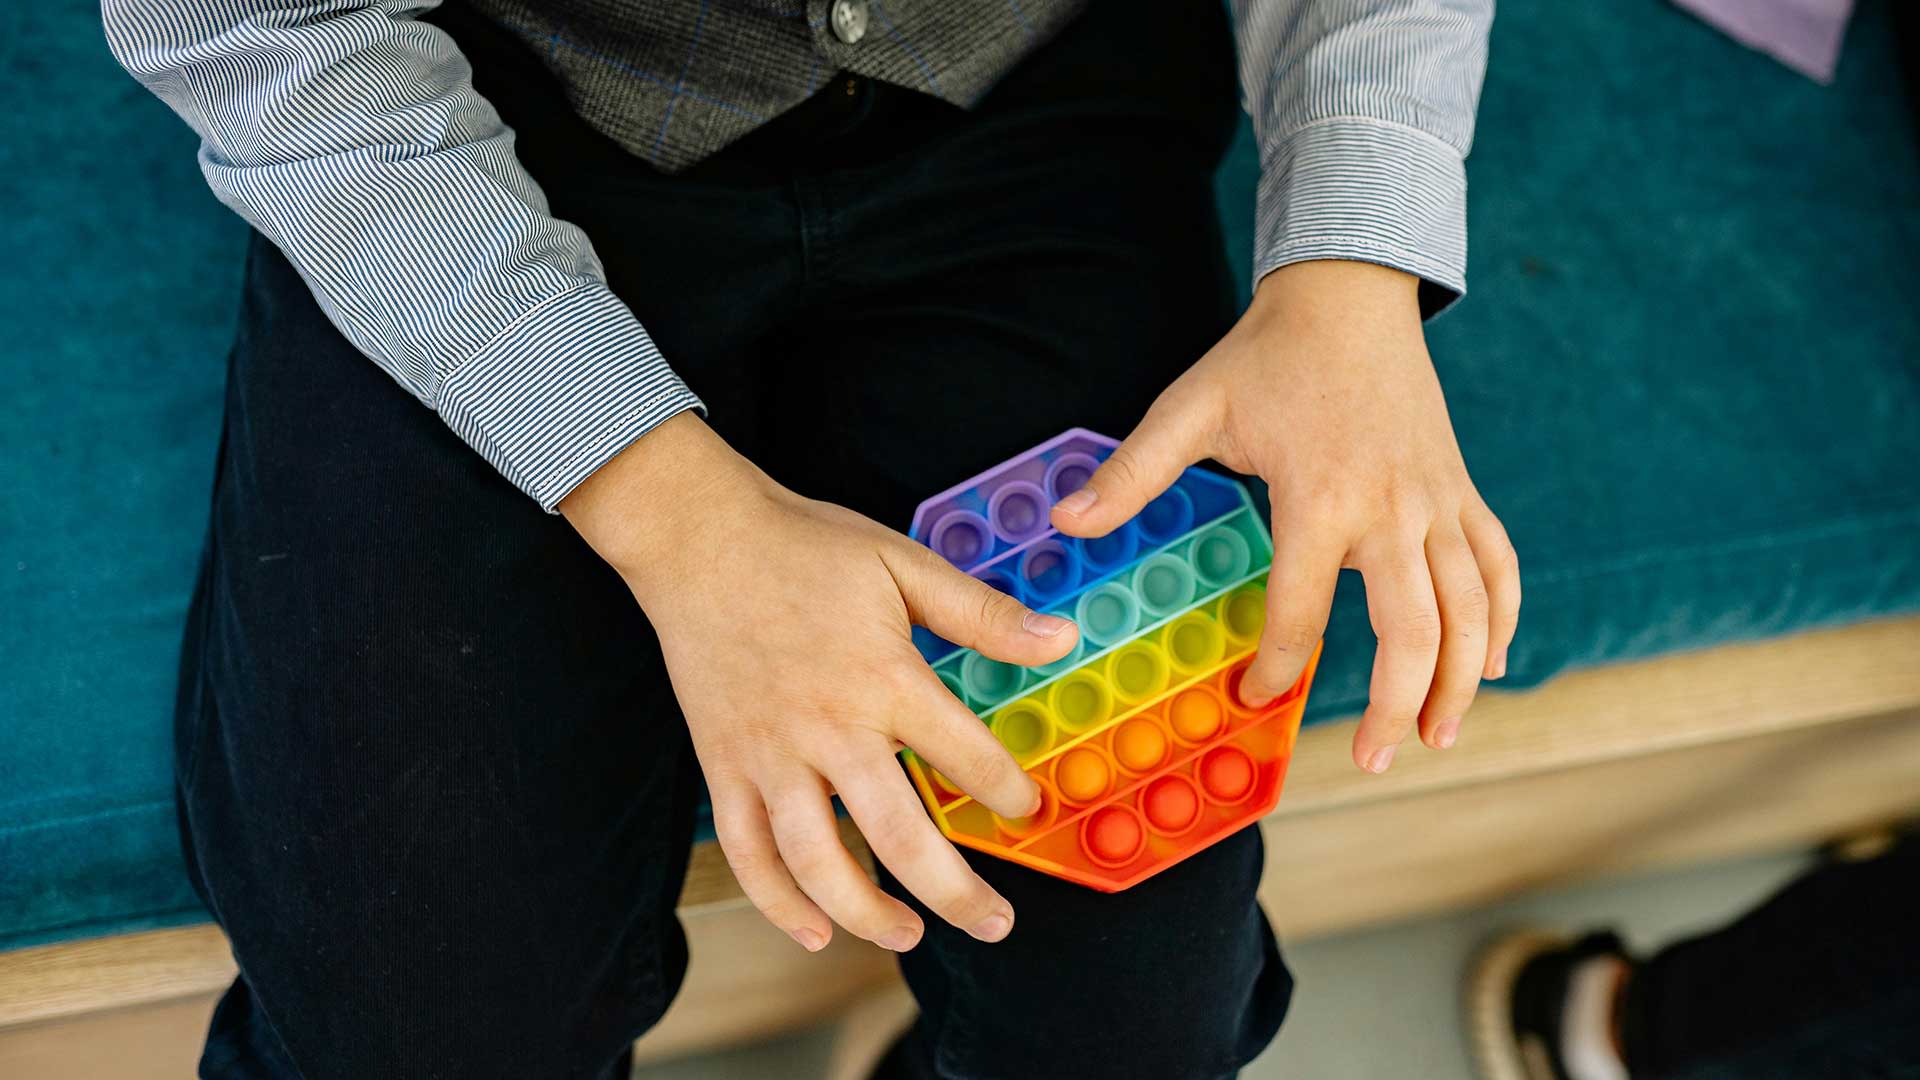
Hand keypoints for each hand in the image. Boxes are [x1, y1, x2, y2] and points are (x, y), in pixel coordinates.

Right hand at [561, 414, 1077, 951]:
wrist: (696, 536)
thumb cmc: (804, 546)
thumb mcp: (903, 564)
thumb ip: (981, 613)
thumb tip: (1061, 640)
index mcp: (883, 678)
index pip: (963, 756)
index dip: (1006, 792)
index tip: (1025, 808)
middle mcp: (828, 729)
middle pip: (898, 836)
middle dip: (955, 892)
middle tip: (995, 923)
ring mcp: (769, 755)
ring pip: (817, 862)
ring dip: (867, 914)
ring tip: (910, 935)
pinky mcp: (723, 765)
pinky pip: (748, 852)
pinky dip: (778, 901)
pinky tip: (815, 931)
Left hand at [1051, 260, 1519, 771]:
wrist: (1350, 294)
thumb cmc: (1266, 356)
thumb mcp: (1190, 407)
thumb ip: (1134, 473)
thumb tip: (1067, 522)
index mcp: (1321, 499)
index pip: (1302, 613)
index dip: (1276, 667)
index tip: (1253, 697)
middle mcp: (1393, 509)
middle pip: (1416, 632)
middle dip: (1399, 706)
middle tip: (1373, 759)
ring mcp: (1439, 502)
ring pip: (1473, 610)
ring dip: (1464, 681)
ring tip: (1438, 736)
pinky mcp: (1464, 490)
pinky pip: (1500, 565)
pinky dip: (1505, 620)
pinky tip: (1495, 665)